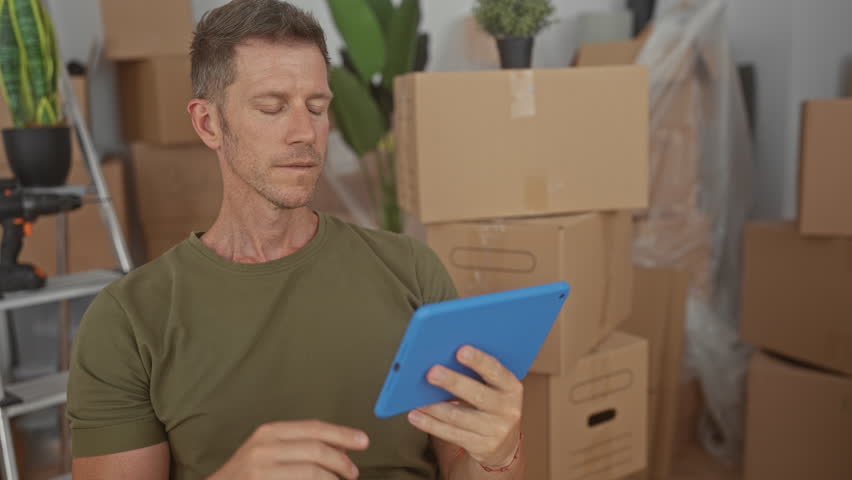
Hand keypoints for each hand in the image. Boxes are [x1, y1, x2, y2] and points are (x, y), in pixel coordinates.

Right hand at [208, 420, 368, 479]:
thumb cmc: (247, 474)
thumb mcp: (269, 451)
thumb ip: (300, 445)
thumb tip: (341, 447)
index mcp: (270, 432)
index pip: (314, 428)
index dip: (342, 434)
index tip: (363, 441)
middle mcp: (264, 448)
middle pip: (316, 450)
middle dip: (341, 462)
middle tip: (352, 472)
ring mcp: (262, 469)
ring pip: (312, 472)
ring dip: (332, 478)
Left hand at [407, 346, 522, 467]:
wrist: (504, 444)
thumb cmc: (491, 404)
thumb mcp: (493, 388)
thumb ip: (475, 374)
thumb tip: (440, 360)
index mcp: (511, 387)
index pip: (496, 371)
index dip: (479, 361)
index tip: (460, 350)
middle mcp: (508, 409)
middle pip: (477, 395)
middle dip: (453, 382)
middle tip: (431, 373)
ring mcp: (496, 430)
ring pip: (459, 417)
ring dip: (434, 407)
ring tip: (415, 398)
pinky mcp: (482, 447)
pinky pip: (451, 434)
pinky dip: (430, 424)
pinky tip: (415, 415)